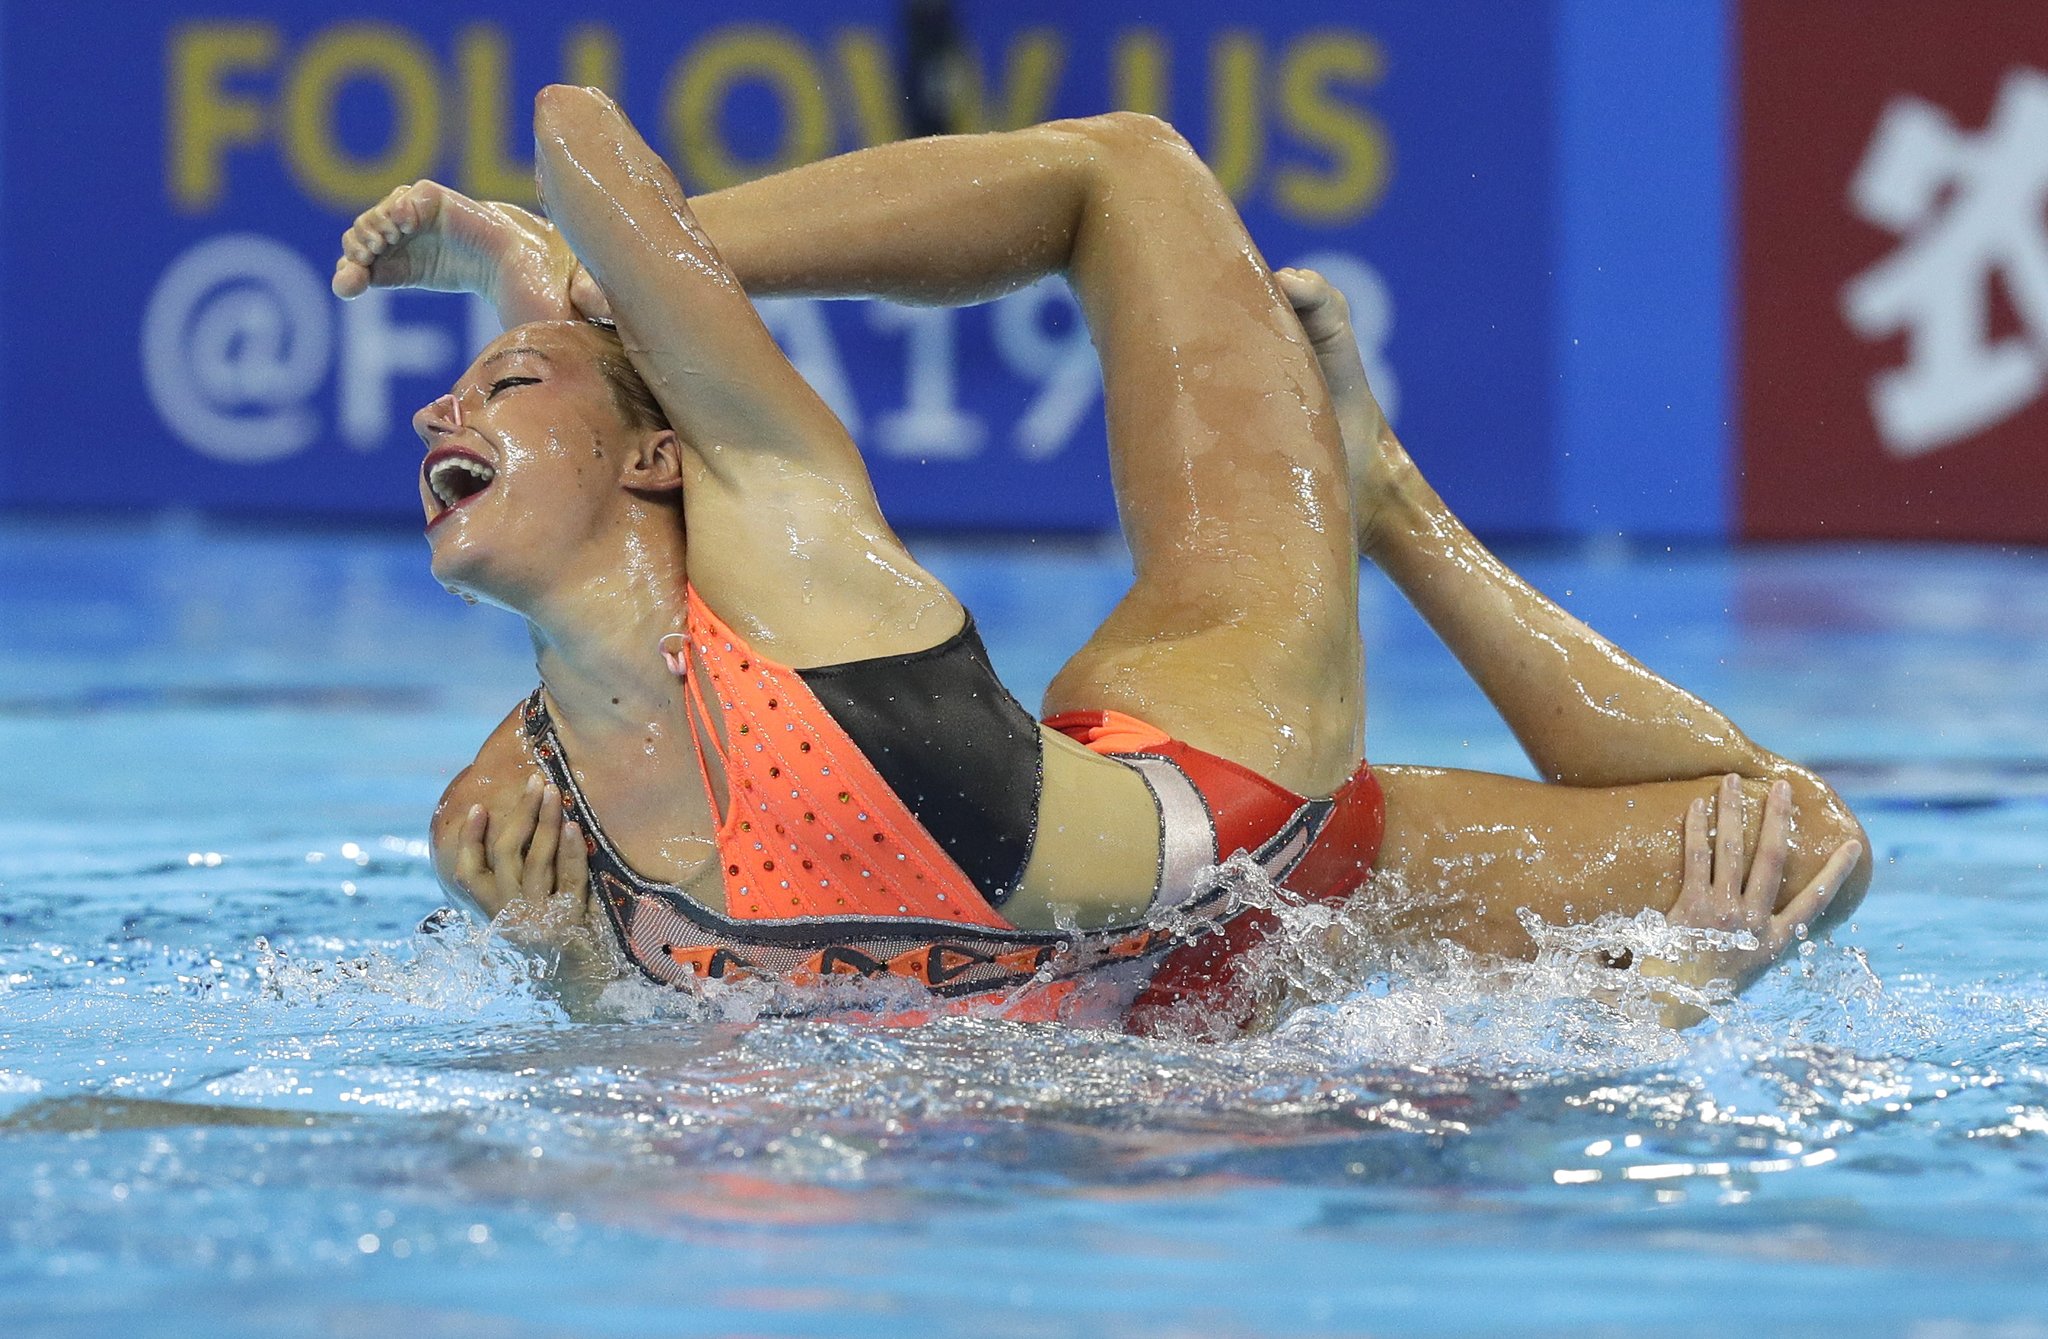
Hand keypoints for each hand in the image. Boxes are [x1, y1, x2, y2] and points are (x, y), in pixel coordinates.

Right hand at [452, 772, 591, 943]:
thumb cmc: (552, 935)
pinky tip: (574, 827)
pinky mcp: (571, 918)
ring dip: (545, 821)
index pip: (470, 872)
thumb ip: (514, 881)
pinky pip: (570, 879)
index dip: (470, 839)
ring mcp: (541, 916)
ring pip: (537, 860)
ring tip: (553, 791)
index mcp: (494, 909)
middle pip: (507, 854)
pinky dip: (571, 852)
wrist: (581, 978)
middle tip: (535, 780)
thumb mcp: (523, 911)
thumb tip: (516, 827)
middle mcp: (512, 911)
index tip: (478, 807)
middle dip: (521, 812)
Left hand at [1643, 774, 1862, 1021]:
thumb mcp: (1741, 971)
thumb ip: (1751, 944)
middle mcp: (1753, 923)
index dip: (1835, 872)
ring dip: (1733, 812)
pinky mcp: (1691, 907)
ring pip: (1732, 851)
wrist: (1668, 1008)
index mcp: (1773, 942)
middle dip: (1778, 819)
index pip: (1815, 903)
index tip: (1853, 846)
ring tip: (1732, 780)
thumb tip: (1756, 919)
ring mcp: (1722, 913)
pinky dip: (1696, 829)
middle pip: (1772, 860)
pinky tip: (1698, 804)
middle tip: (1782, 786)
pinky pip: (1695, 858)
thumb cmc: (1702, 991)